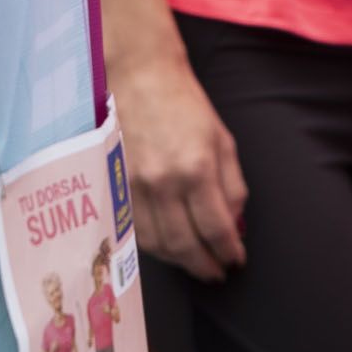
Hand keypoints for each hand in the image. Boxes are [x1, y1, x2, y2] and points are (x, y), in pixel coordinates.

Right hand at [112, 48, 251, 282]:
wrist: (140, 77)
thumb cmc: (186, 105)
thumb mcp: (223, 140)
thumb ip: (232, 185)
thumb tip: (235, 224)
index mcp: (196, 168)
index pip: (215, 228)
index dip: (228, 252)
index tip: (236, 261)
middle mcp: (163, 183)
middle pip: (185, 245)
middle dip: (205, 266)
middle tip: (217, 273)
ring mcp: (135, 187)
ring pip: (157, 245)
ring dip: (179, 262)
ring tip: (196, 264)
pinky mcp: (114, 187)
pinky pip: (134, 231)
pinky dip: (155, 248)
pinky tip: (169, 248)